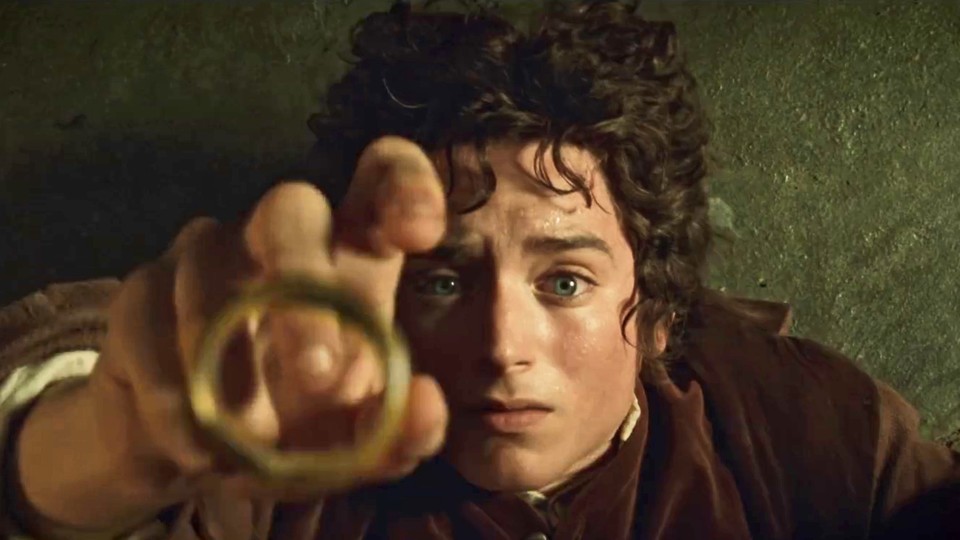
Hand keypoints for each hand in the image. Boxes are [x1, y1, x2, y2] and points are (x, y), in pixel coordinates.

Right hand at [87, 136, 448, 502]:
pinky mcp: (141, 292)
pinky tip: (198, 447)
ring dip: (227, 359)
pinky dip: (172, 392)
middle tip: (318, 377)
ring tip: (252, 441)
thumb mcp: (357, 443)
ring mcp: (204, 255)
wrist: (195, 453)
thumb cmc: (297, 427)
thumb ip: (401, 432)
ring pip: (207, 265)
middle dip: (302, 283)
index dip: (405, 185)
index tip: (420, 233)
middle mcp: (277, 237)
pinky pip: (147, 322)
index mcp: (352, 255)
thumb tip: (425, 406)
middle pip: (289, 207)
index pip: (381, 178)